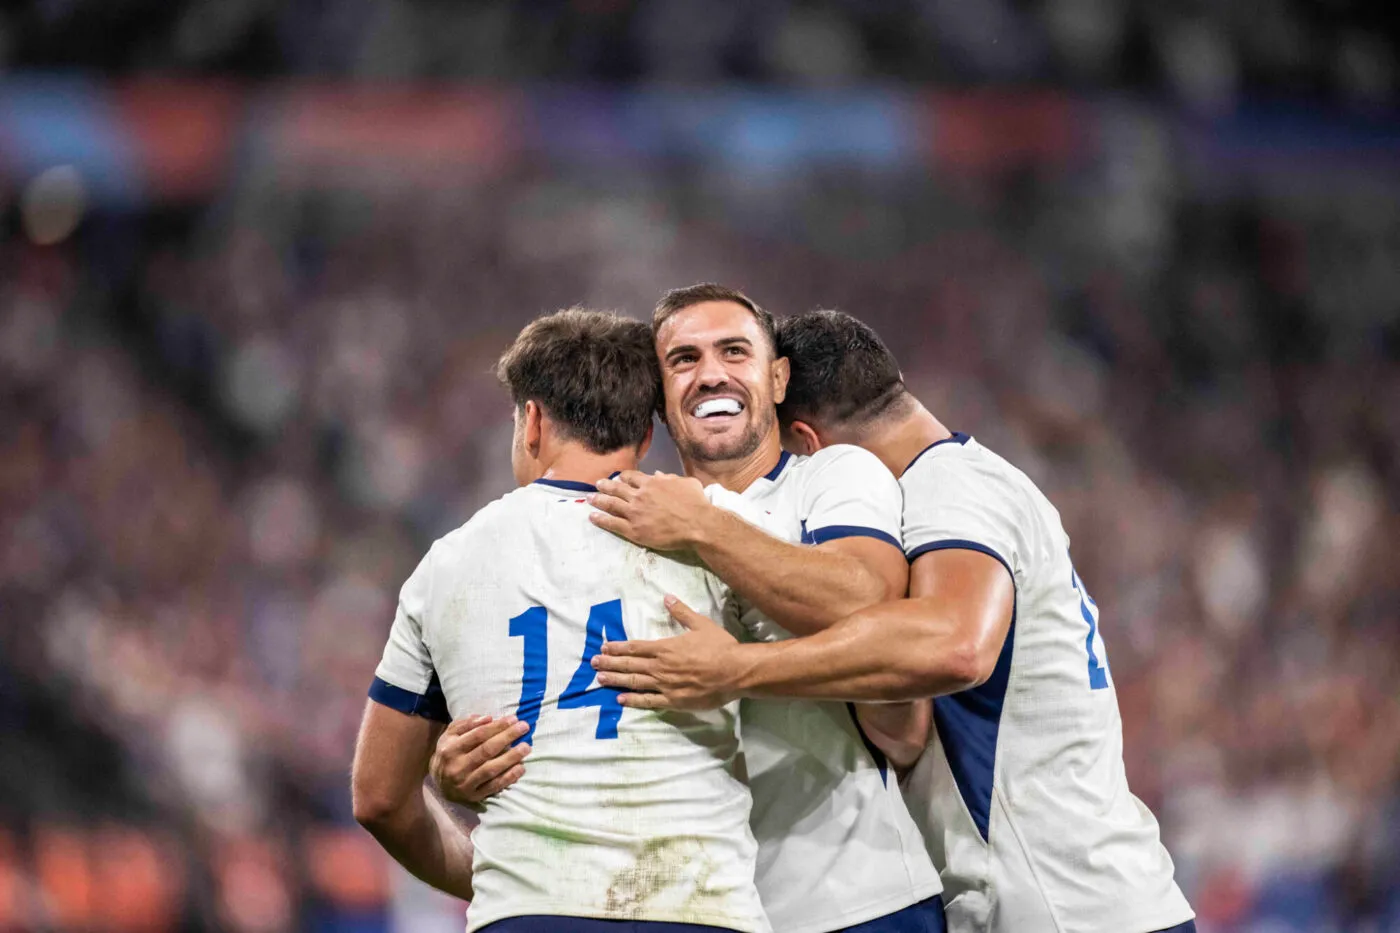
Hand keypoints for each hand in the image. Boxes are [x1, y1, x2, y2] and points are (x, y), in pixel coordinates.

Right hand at [430, 715, 530, 808]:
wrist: (439, 784)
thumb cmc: (449, 753)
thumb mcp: (450, 735)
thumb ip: (466, 724)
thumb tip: (488, 719)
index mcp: (450, 749)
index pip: (478, 735)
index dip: (497, 726)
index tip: (514, 719)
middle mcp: (456, 767)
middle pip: (486, 750)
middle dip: (507, 737)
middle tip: (525, 727)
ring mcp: (465, 783)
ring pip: (491, 770)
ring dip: (511, 758)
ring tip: (526, 747)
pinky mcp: (473, 797)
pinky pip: (494, 787)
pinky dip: (508, 778)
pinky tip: (521, 768)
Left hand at [589, 471, 713, 550]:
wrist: (697, 524)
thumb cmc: (695, 503)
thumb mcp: (686, 483)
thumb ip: (670, 478)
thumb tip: (659, 474)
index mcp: (651, 483)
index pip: (632, 477)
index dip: (623, 476)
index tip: (618, 477)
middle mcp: (639, 496)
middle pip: (617, 488)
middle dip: (605, 485)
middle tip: (597, 484)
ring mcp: (634, 513)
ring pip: (611, 504)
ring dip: (598, 500)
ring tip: (589, 498)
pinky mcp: (633, 530)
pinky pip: (613, 523)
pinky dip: (601, 519)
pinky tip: (592, 517)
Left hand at [591, 596, 745, 710]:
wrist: (735, 671)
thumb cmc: (720, 646)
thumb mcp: (701, 624)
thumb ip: (682, 612)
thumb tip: (667, 597)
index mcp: (666, 647)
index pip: (635, 647)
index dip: (618, 647)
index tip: (604, 647)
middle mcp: (661, 667)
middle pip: (630, 664)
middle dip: (610, 663)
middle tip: (593, 663)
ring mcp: (666, 685)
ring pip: (635, 682)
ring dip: (616, 680)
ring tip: (599, 679)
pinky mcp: (674, 701)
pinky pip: (649, 701)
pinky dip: (633, 700)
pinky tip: (620, 700)